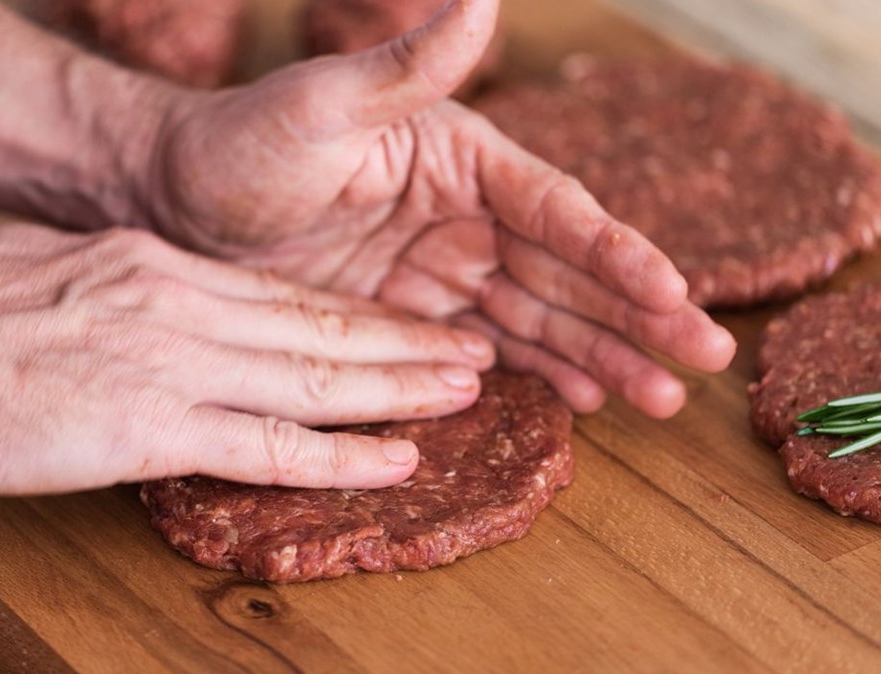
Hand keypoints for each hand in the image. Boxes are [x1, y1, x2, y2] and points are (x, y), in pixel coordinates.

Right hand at [0, 226, 493, 496]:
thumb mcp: (35, 263)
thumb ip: (97, 273)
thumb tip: (119, 278)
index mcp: (154, 264)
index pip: (279, 293)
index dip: (351, 314)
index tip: (400, 323)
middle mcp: (183, 304)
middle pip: (319, 327)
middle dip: (403, 343)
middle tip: (471, 351)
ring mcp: (177, 365)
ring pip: (315, 380)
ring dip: (398, 389)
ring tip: (464, 392)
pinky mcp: (156, 428)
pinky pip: (271, 446)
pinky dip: (343, 456)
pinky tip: (396, 461)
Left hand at [133, 0, 735, 417]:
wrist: (174, 205)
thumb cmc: (243, 141)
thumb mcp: (324, 103)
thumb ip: (408, 65)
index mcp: (462, 156)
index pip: (557, 209)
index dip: (617, 252)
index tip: (673, 291)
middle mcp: (464, 215)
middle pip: (566, 271)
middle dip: (636, 314)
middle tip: (706, 356)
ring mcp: (440, 271)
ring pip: (537, 318)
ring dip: (600, 354)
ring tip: (661, 396)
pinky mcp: (406, 317)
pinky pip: (482, 349)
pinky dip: (533, 373)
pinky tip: (581, 400)